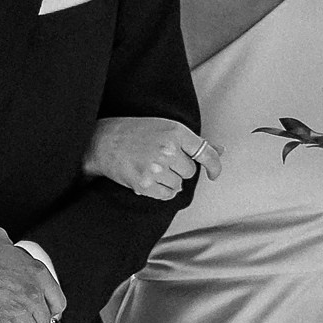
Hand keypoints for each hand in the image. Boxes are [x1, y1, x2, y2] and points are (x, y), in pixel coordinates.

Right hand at [84, 116, 220, 200]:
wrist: (102, 141)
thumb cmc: (134, 132)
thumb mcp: (165, 127)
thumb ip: (192, 141)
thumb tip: (220, 150)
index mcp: (175, 131)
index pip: (205, 153)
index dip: (214, 165)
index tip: (214, 173)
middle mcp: (168, 149)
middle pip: (190, 171)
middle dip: (180, 169)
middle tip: (162, 160)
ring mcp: (156, 168)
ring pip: (179, 185)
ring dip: (169, 181)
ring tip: (152, 168)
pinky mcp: (145, 184)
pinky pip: (167, 195)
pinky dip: (161, 191)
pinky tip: (150, 179)